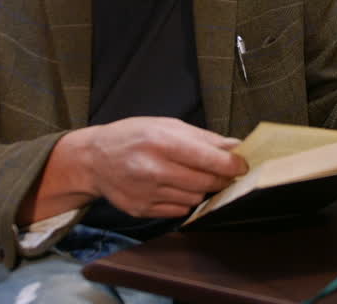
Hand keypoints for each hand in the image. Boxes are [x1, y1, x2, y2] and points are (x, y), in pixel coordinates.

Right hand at [60, 117, 247, 218]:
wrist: (93, 159)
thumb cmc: (133, 136)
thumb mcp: (166, 125)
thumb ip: (203, 137)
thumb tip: (235, 147)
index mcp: (161, 142)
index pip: (210, 160)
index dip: (233, 165)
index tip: (242, 165)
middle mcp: (153, 169)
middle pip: (206, 182)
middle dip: (222, 178)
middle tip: (224, 172)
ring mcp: (147, 193)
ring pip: (195, 197)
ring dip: (202, 188)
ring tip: (193, 175)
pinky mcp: (142, 210)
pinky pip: (179, 210)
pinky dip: (185, 200)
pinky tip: (175, 187)